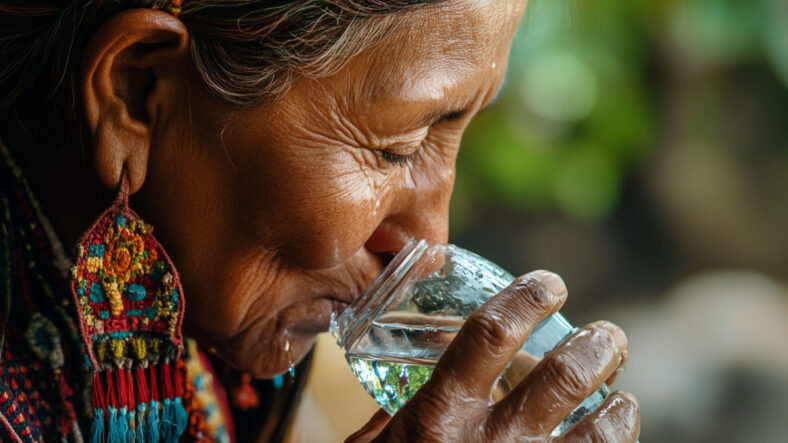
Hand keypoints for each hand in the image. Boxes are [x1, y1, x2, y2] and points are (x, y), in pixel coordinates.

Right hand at [347, 271, 638, 441]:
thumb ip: (397, 411)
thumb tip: (422, 375)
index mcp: (436, 418)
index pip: (489, 335)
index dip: (525, 299)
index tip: (549, 285)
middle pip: (562, 378)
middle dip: (597, 347)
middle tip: (609, 337)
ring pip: (599, 434)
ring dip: (619, 408)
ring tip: (622, 397)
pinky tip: (612, 439)